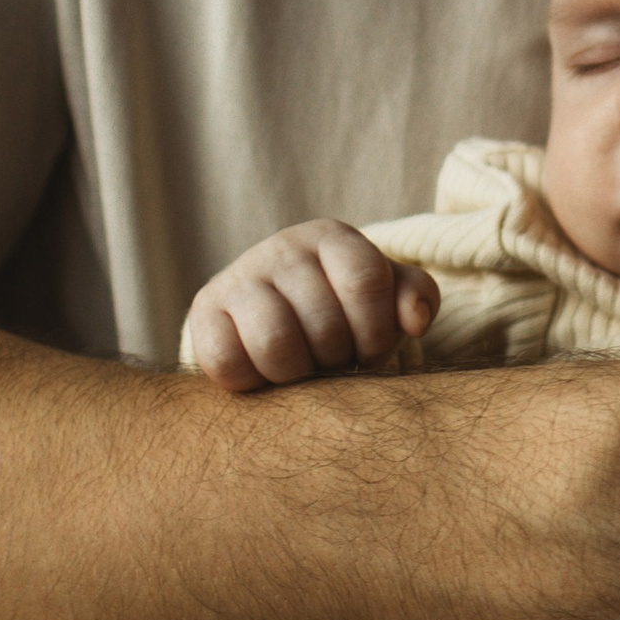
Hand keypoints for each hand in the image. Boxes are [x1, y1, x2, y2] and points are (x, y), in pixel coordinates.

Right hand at [184, 221, 437, 392]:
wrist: (274, 319)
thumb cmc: (345, 311)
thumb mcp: (386, 298)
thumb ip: (415, 297)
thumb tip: (415, 322)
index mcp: (331, 237)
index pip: (365, 282)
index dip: (376, 332)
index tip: (372, 351)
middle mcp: (281, 249)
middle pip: (323, 322)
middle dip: (339, 358)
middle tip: (335, 362)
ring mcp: (237, 278)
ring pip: (274, 342)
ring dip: (298, 374)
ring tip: (305, 370)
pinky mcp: (203, 314)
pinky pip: (227, 361)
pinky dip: (254, 382)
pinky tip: (268, 375)